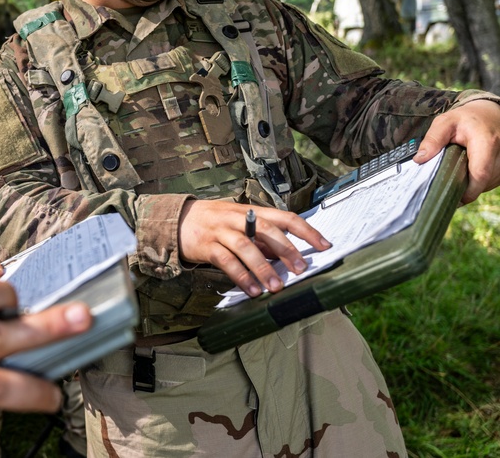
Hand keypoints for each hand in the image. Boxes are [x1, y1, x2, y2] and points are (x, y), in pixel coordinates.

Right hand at [177, 199, 330, 295]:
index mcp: (250, 211)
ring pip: (245, 247)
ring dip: (263, 268)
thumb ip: (260, 239)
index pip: (284, 217)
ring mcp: (220, 231)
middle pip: (265, 230)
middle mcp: (236, 218)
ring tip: (276, 287)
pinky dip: (241, 276)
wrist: (175, 220)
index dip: (306, 231)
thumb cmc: (213, 223)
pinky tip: (252, 290)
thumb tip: (286, 257)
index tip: (324, 245)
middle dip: (286, 250)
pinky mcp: (206, 246)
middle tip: (301, 269)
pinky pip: (226, 261)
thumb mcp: (239, 224)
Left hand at [413, 99, 499, 202]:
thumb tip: (419, 159)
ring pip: (488, 184)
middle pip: (483, 182)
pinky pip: (491, 181)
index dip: (467, 191)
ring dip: (472, 184)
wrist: (490, 114)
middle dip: (465, 187)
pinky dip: (479, 181)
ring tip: (458, 171)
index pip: (480, 174)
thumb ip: (432, 139)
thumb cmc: (466, 119)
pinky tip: (468, 172)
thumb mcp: (445, 122)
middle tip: (447, 182)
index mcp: (486, 143)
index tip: (452, 199)